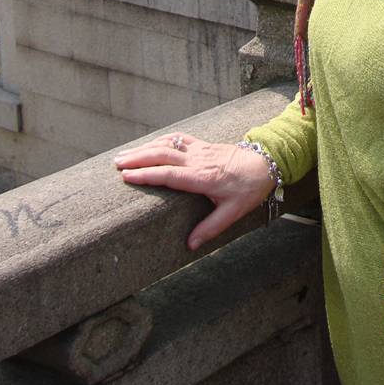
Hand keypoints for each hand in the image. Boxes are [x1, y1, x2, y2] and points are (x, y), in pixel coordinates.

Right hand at [114, 133, 275, 250]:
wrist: (267, 162)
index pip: (169, 175)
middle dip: (138, 159)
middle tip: (116, 165)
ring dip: (145, 148)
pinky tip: (150, 144)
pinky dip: (161, 140)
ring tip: (124, 155)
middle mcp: (199, 161)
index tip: (127, 176)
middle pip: (162, 156)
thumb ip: (210, 228)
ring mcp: (200, 150)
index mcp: (203, 178)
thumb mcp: (233, 212)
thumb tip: (189, 245)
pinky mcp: (204, 145)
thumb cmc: (250, 189)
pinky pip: (178, 139)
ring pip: (167, 145)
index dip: (147, 175)